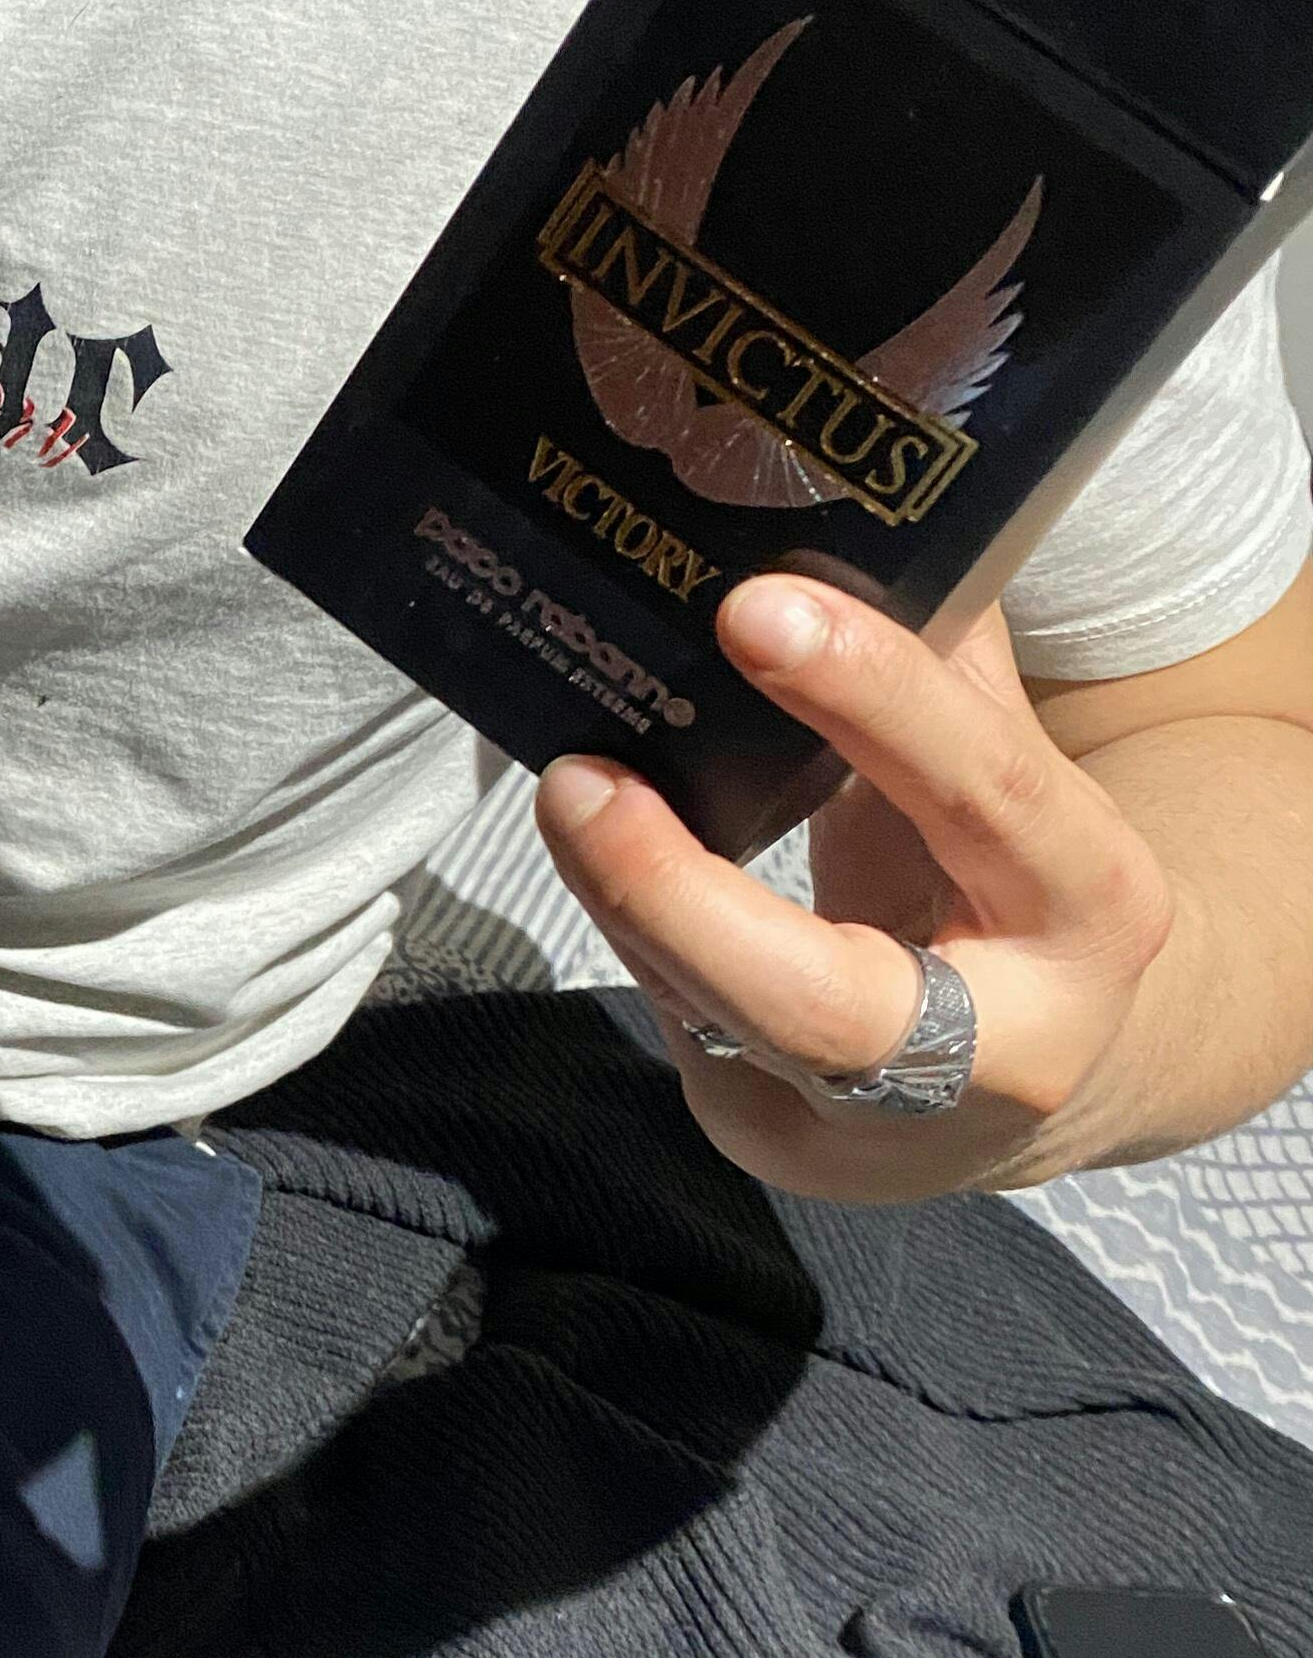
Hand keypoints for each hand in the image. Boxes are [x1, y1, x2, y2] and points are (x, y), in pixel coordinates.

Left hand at [534, 576, 1178, 1201]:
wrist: (1064, 1062)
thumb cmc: (1014, 877)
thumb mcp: (1012, 771)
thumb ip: (945, 664)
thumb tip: (832, 508)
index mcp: (1091, 905)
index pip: (987, 793)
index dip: (875, 700)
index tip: (752, 609)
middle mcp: (1002, 1045)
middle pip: (820, 1002)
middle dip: (675, 894)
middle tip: (578, 775)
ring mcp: (876, 1128)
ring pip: (722, 1024)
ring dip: (626, 899)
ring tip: (567, 785)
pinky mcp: (781, 1148)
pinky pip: (685, 1032)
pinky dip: (636, 934)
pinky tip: (596, 852)